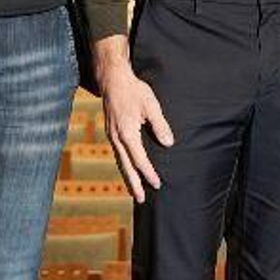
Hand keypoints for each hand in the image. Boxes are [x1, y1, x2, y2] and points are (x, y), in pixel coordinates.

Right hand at [95, 35, 173, 202]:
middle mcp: (116, 137)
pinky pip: (118, 154)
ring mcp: (111, 136)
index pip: (139, 159)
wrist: (113, 79)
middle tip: (142, 200)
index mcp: (126, 132)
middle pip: (126, 166)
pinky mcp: (111, 132)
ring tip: (135, 191)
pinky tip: (128, 170)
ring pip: (120, 161)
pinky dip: (123, 165)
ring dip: (127, 177)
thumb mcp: (151, 105)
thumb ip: (160, 125)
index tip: (157, 184)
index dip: (148, 172)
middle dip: (134, 183)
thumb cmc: (134, 90)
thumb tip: (168, 144)